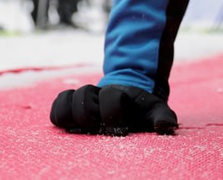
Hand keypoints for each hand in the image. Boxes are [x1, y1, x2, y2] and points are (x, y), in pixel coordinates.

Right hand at [50, 84, 177, 135]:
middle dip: (91, 114)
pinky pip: (57, 106)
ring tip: (83, 128)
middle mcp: (99, 94)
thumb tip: (165, 127)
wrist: (129, 98)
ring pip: (68, 98)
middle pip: (84, 94)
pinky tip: (69, 126)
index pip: (112, 97)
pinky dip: (59, 114)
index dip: (114, 114)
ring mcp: (85, 100)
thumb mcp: (156, 110)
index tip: (122, 129)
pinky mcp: (72, 108)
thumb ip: (163, 117)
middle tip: (98, 127)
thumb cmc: (141, 109)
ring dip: (73, 114)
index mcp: (120, 94)